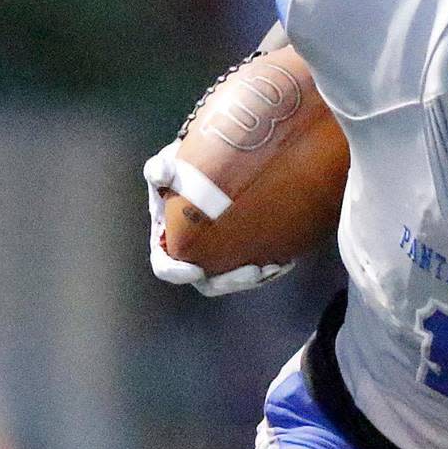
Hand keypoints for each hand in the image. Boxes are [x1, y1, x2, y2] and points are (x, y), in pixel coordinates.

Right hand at [143, 145, 293, 296]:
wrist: (217, 168)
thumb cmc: (186, 170)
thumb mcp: (169, 165)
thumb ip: (160, 170)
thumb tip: (163, 172)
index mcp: (167, 243)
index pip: (166, 267)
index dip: (177, 273)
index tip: (196, 271)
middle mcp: (192, 257)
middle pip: (208, 282)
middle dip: (230, 282)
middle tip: (254, 271)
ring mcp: (218, 260)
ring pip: (234, 280)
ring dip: (254, 279)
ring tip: (274, 267)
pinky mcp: (242, 256)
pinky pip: (255, 272)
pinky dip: (270, 269)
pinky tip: (287, 262)